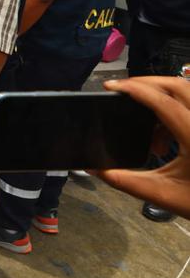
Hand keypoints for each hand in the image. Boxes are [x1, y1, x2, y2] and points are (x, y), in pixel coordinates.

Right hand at [94, 76, 189, 219]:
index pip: (164, 102)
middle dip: (147, 82)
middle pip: (178, 85)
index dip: (136, 90)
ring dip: (161, 94)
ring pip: (187, 92)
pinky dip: (173, 107)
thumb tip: (95, 169)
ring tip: (140, 112)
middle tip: (122, 89)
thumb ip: (127, 181)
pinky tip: (163, 133)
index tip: (111, 86)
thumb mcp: (164, 195)